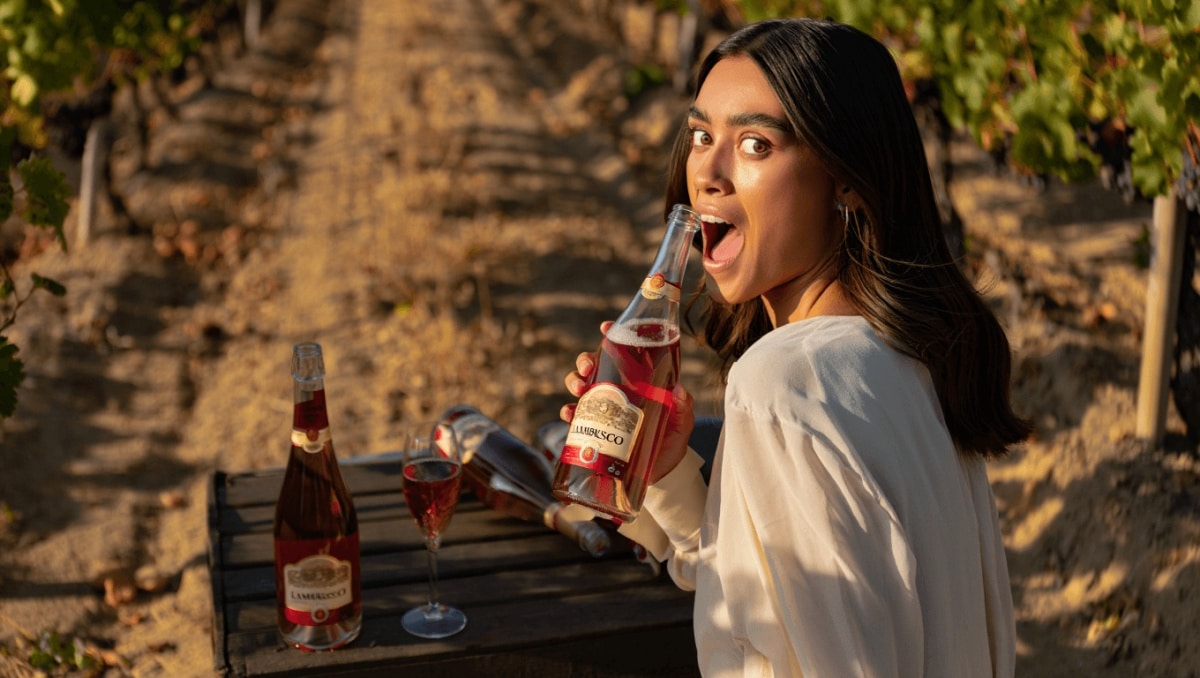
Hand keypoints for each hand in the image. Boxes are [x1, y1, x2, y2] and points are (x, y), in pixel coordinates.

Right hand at [560, 322, 694, 484]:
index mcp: (638, 382)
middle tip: (588, 367)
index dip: (613, 336)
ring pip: (580, 386)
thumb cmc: (671, 444)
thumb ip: (684, 408)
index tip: (606, 327)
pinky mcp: (593, 429)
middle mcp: (617, 391)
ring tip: (579, 388)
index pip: (624, 353)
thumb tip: (678, 391)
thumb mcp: (683, 424)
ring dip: (574, 381)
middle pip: (595, 366)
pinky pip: (574, 417)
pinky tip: (570, 414)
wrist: (660, 477)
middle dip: (586, 360)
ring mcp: (603, 409)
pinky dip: (568, 412)